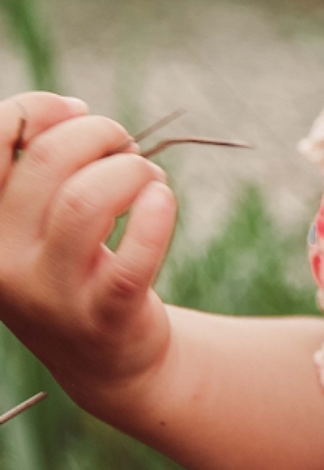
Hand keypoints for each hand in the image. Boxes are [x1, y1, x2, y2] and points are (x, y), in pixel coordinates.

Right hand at [0, 91, 177, 414]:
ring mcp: (50, 293)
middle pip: (49, 159)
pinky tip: (162, 200)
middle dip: (100, 133)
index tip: (76, 112)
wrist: (108, 360)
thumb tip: (74, 110)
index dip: (38, 108)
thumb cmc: (72, 264)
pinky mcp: (104, 317)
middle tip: (125, 148)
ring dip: (132, 170)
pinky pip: (132, 257)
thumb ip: (38, 161)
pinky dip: (157, 215)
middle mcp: (0, 260)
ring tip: (148, 179)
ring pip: (88, 200)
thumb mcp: (33, 216)